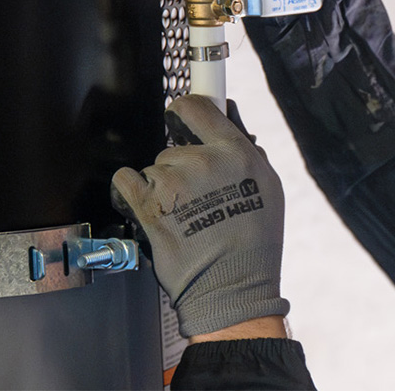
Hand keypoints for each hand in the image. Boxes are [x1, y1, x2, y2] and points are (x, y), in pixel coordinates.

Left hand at [111, 95, 288, 336]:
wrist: (232, 287)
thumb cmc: (253, 245)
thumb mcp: (268, 188)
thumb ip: (247, 153)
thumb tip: (229, 122)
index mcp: (236, 152)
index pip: (197, 106)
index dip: (185, 112)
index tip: (181, 119)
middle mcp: (204, 161)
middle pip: (173, 147)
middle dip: (180, 168)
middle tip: (196, 198)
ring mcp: (173, 183)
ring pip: (152, 169)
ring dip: (161, 188)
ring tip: (181, 217)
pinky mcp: (148, 206)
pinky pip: (125, 181)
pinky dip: (130, 193)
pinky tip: (148, 209)